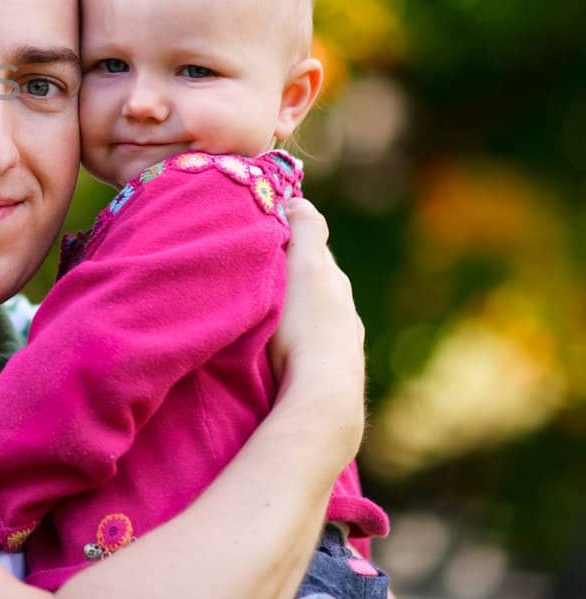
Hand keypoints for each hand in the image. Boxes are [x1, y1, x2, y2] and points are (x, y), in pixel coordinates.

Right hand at [269, 197, 365, 464]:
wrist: (323, 398)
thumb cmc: (306, 330)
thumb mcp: (305, 269)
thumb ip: (306, 231)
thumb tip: (301, 200)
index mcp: (334, 279)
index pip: (311, 243)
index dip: (286, 231)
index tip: (258, 225)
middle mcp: (344, 306)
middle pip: (314, 277)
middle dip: (290, 268)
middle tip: (254, 265)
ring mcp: (343, 340)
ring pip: (313, 310)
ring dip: (292, 305)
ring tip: (262, 306)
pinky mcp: (335, 370)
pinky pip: (312, 340)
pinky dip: (297, 333)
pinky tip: (281, 344)